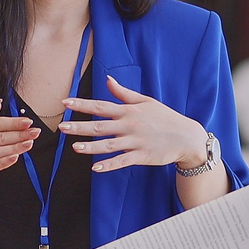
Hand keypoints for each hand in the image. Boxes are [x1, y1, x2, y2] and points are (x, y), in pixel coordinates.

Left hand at [63, 78, 209, 172]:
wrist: (186, 137)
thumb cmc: (165, 117)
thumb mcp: (146, 101)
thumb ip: (124, 93)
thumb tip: (107, 80)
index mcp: (129, 111)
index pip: (101, 106)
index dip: (82, 105)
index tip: (65, 103)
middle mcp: (130, 126)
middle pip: (100, 126)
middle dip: (80, 127)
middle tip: (61, 128)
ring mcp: (135, 142)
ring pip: (109, 145)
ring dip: (91, 147)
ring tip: (75, 147)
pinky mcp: (142, 156)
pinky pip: (122, 161)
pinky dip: (109, 165)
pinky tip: (95, 167)